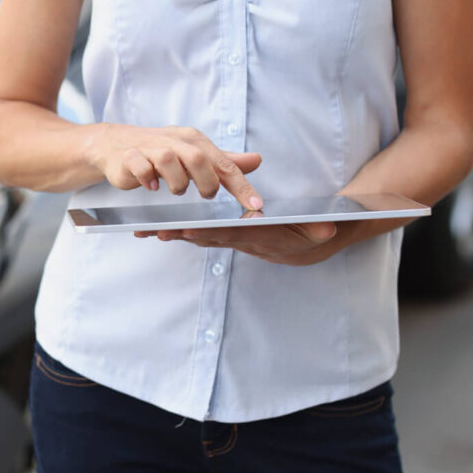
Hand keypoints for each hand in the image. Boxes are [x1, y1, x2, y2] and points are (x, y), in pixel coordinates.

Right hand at [88, 123, 263, 209]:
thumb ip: (224, 162)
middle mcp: (174, 141)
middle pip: (198, 159)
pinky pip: (141, 166)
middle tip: (205, 195)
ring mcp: (150, 147)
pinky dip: (148, 178)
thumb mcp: (195, 154)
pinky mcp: (130, 157)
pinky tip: (152, 186)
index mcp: (194, 141)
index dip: (241, 186)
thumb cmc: (160, 151)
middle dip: (206, 182)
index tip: (255, 206)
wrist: (116, 145)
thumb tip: (256, 160)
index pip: (223, 163)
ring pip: (168, 160)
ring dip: (176, 182)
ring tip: (175, 191)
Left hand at [135, 221, 340, 265]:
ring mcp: (230, 239)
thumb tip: (328, 228)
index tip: (188, 228)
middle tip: (153, 230)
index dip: (209, 231)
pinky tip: (150, 229)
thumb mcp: (318, 227)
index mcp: (258, 235)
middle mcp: (240, 240)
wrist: (305, 245)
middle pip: (205, 237)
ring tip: (143, 230)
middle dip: (179, 234)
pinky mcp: (222, 235)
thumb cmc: (310, 229)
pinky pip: (195, 233)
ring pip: (196, 237)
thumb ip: (319, 227)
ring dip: (170, 234)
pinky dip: (174, 231)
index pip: (230, 233)